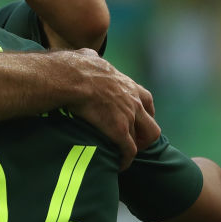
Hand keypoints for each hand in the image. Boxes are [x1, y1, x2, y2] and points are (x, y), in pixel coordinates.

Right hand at [58, 48, 157, 167]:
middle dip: (144, 134)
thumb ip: (92, 58)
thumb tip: (86, 55)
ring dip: (137, 147)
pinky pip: (128, 151)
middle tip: (132, 141)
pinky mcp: (118, 130)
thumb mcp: (86, 56)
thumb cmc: (72, 67)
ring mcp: (128, 116)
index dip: (144, 111)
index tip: (137, 118)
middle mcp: (133, 100)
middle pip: (151, 122)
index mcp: (125, 84)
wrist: (69, 77)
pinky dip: (125, 160)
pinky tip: (119, 166)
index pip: (145, 98)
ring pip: (144, 138)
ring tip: (125, 155)